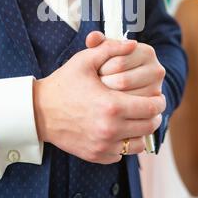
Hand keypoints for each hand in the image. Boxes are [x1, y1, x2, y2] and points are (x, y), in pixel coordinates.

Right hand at [33, 37, 163, 163]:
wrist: (39, 111)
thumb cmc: (64, 83)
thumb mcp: (85, 60)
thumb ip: (111, 48)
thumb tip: (134, 43)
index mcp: (112, 106)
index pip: (151, 108)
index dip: (159, 101)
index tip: (157, 96)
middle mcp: (110, 130)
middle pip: (149, 127)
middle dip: (154, 116)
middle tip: (150, 107)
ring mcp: (103, 145)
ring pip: (138, 144)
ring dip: (141, 131)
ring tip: (136, 119)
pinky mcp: (96, 155)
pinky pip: (121, 154)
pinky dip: (124, 143)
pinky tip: (118, 130)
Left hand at [86, 31, 165, 113]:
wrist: (125, 85)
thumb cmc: (112, 65)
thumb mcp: (106, 51)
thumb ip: (98, 43)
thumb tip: (92, 37)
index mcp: (147, 52)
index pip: (118, 63)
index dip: (102, 68)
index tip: (96, 70)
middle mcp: (157, 70)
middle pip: (122, 81)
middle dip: (104, 84)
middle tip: (96, 84)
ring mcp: (157, 89)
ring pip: (127, 98)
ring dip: (110, 97)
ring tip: (102, 92)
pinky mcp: (153, 106)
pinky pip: (131, 111)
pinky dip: (118, 108)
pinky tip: (111, 103)